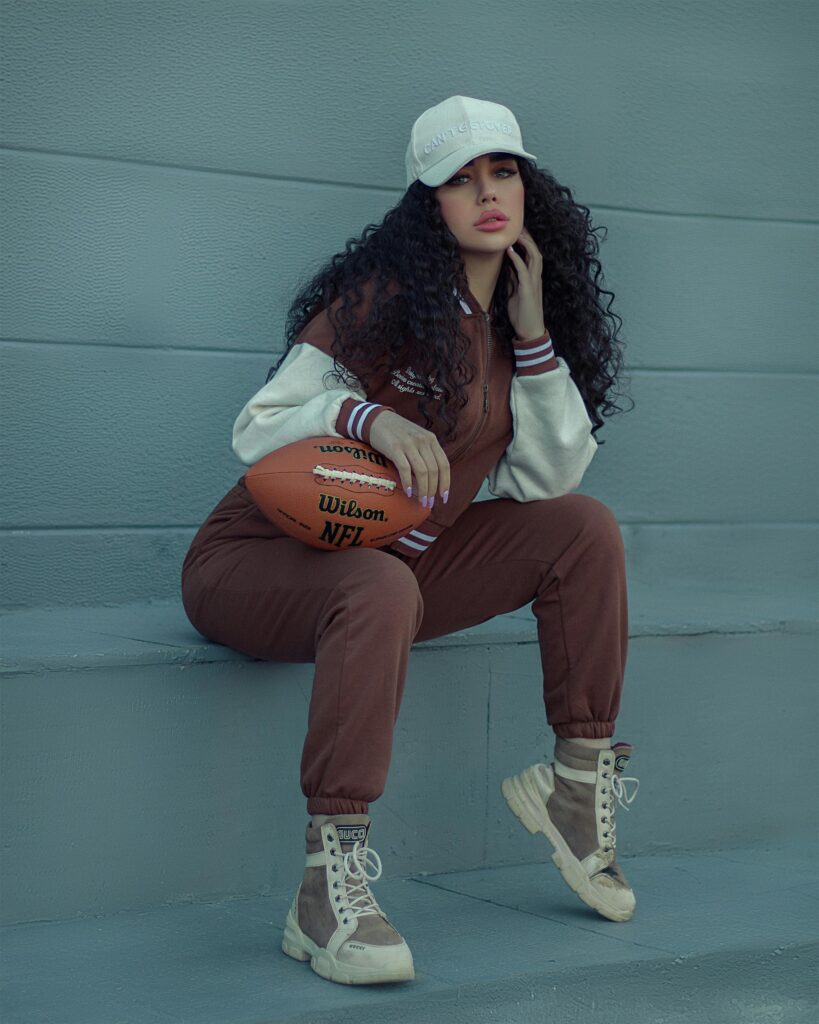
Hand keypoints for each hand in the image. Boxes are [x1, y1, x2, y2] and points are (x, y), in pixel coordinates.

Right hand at [369, 410, 449, 507]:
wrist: (378, 420)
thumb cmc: (398, 434)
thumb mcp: (417, 439)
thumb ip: (426, 454)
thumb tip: (431, 481)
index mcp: (431, 440)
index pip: (444, 464)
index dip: (445, 483)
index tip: (443, 497)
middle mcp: (423, 441)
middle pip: (434, 471)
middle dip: (433, 490)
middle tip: (428, 503)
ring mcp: (409, 444)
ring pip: (422, 472)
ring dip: (423, 490)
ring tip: (420, 501)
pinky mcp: (395, 448)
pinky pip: (405, 469)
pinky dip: (408, 483)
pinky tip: (408, 492)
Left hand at [505, 226, 545, 340]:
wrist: (530, 331)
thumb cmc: (523, 314)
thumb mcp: (515, 293)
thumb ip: (513, 279)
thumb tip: (508, 267)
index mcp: (533, 278)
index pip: (532, 255)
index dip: (527, 242)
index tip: (518, 231)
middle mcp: (536, 278)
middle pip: (535, 252)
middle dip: (528, 238)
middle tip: (519, 225)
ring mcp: (534, 283)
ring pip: (534, 257)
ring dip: (525, 244)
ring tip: (516, 233)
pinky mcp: (528, 290)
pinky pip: (524, 271)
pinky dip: (517, 259)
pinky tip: (510, 251)